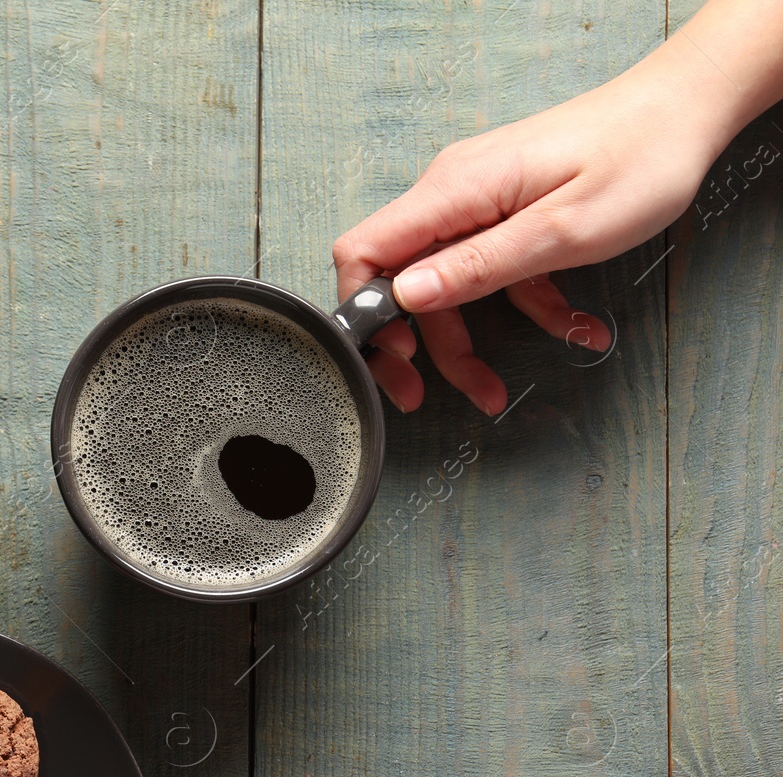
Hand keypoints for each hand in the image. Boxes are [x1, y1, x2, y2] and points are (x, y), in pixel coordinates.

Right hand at [333, 25, 754, 414]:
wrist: (683, 111)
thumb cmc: (639, 160)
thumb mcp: (562, 231)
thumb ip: (479, 266)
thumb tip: (405, 295)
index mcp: (455, 191)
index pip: (364, 250)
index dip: (361, 311)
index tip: (391, 358)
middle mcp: (453, 193)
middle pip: (401, 279)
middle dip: (414, 345)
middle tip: (420, 397)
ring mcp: (478, 201)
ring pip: (446, 285)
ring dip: (466, 341)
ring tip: (497, 390)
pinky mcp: (505, 211)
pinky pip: (490, 271)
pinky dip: (521, 308)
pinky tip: (570, 329)